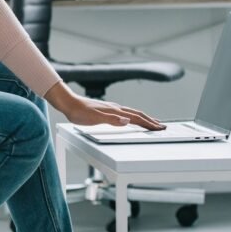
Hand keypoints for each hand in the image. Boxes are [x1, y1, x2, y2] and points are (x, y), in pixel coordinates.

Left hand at [45, 81, 165, 129]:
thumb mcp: (94, 118)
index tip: (159, 128)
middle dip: (150, 121)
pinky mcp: (107, 110)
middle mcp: (115, 108)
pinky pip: (125, 113)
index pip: (136, 118)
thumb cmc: (79, 111)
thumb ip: (111, 120)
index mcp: (115, 111)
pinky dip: (133, 117)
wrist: (68, 103)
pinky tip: (130, 119)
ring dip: (143, 118)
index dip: (149, 123)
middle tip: (162, 126)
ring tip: (151, 122)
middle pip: (137, 114)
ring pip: (132, 113)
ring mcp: (112, 108)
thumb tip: (127, 120)